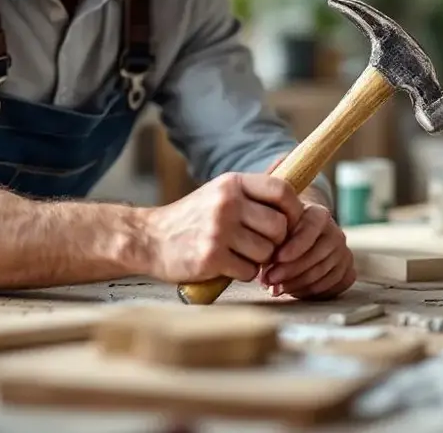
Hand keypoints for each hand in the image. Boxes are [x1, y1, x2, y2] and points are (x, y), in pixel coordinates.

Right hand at [140, 172, 303, 283]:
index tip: (290, 223)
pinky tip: (227, 265)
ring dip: (258, 260)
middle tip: (260, 245)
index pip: (282, 190)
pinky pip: (249, 271)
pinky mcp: (211, 257)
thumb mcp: (219, 192)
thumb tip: (289, 169)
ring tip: (239, 255)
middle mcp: (227, 203)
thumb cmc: (191, 218)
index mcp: (232, 183)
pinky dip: (243, 273)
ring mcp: (218, 230)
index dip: (294, 210)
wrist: (149, 238)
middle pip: (279, 227)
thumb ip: (251, 190)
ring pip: (266, 252)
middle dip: (276, 242)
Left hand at [259, 196, 355, 299]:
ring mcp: (344, 253)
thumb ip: (272, 244)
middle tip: (268, 280)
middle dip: (290, 270)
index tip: (276, 259)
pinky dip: (310, 292)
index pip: (311, 228)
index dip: (295, 245)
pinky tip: (293, 291)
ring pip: (323, 273)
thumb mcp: (278, 229)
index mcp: (319, 215)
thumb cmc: (286, 232)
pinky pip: (332, 286)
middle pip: (316, 254)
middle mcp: (336, 233)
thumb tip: (264, 274)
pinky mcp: (348, 271)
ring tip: (275, 288)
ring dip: (297, 284)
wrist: (305, 237)